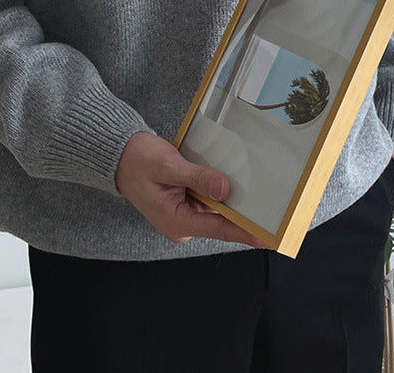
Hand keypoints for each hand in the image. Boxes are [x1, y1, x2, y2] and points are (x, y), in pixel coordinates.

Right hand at [115, 131, 269, 248]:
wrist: (120, 155)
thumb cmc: (137, 161)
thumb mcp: (168, 165)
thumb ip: (197, 177)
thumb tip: (224, 189)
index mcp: (176, 221)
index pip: (219, 229)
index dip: (246, 232)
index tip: (270, 236)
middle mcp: (183, 223)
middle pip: (222, 220)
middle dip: (244, 210)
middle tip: (273, 203)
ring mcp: (185, 213)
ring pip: (217, 208)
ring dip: (232, 197)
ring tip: (257, 187)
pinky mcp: (187, 202)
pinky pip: (210, 199)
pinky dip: (220, 190)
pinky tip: (234, 179)